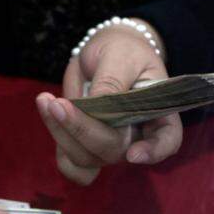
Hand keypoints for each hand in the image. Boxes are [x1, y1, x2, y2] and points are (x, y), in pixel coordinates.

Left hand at [37, 19, 182, 184]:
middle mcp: (136, 137)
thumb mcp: (120, 56)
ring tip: (46, 100)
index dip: (153, 152)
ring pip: (86, 158)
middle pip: (113, 150)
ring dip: (61, 132)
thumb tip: (98, 104)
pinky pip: (70, 163)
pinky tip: (48, 112)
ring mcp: (109, 146)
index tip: (134, 155)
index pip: (167, 141)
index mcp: (159, 114)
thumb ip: (112, 81)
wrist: (106, 53)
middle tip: (57, 103)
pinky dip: (57, 142)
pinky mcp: (85, 147)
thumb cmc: (123, 51)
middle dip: (82, 129)